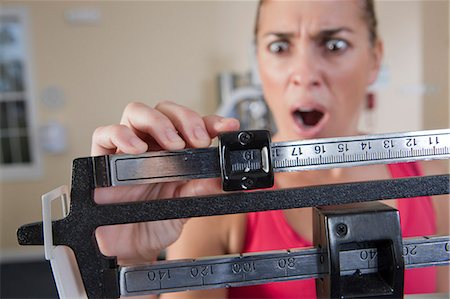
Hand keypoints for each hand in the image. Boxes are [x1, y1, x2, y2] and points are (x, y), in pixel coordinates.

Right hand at [91, 101, 239, 264]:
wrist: (132, 248)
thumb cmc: (156, 221)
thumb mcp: (185, 206)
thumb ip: (201, 190)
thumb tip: (221, 177)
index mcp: (175, 152)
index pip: (192, 125)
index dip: (210, 121)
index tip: (227, 126)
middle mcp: (151, 145)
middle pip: (164, 110)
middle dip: (185, 118)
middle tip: (199, 140)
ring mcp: (127, 150)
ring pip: (136, 112)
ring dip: (158, 121)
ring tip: (173, 143)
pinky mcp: (103, 160)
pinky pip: (104, 134)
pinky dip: (121, 134)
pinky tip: (136, 148)